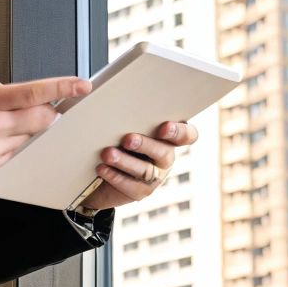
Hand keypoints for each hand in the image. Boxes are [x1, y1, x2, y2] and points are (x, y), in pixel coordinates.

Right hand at [0, 69, 91, 182]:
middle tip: (43, 106)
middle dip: (48, 111)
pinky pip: (12, 153)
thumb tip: (9, 88)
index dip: (63, 87)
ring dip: (22, 129)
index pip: (34, 93)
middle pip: (42, 119)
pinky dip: (8, 143)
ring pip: (28, 138)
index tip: (81, 85)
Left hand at [78, 120, 197, 211]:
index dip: (180, 132)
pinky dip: (115, 176)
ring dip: (125, 161)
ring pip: (145, 170)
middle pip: (164, 152)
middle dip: (145, 144)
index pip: (187, 135)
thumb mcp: (122, 124)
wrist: (100, 171)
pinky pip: (131, 186)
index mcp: (168, 136)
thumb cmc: (115, 137)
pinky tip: (102, 168)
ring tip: (107, 154)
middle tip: (127, 139)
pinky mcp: (142, 191)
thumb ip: (126, 114)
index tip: (164, 127)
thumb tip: (103, 95)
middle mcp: (166, 156)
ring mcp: (156, 176)